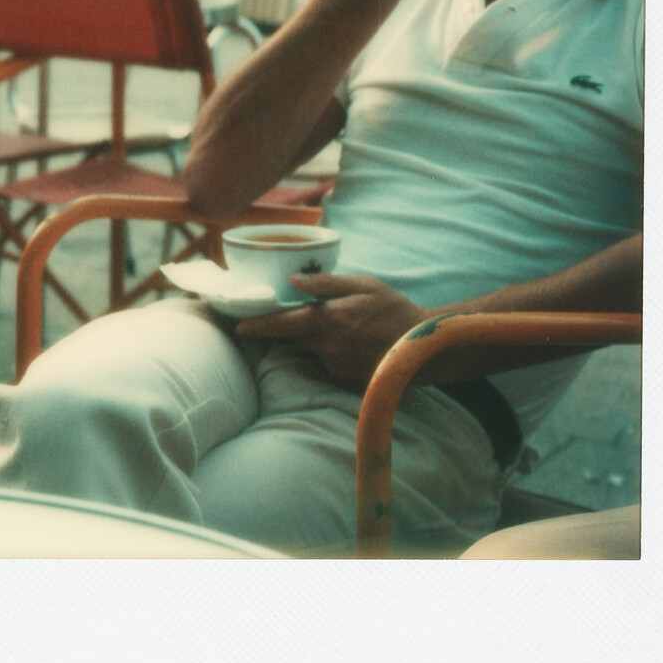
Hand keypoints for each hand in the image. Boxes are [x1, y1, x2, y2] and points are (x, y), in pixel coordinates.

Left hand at [236, 272, 426, 393]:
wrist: (424, 346)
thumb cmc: (394, 310)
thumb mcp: (364, 285)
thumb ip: (326, 284)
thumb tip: (293, 281)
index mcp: (329, 319)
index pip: (282, 324)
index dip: (258, 326)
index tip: (238, 327)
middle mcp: (328, 346)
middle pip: (292, 340)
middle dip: (283, 332)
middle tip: (279, 322)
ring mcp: (336, 366)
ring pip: (310, 352)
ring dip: (312, 341)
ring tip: (339, 329)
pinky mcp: (345, 380)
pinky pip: (326, 364)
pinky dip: (329, 354)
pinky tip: (350, 345)